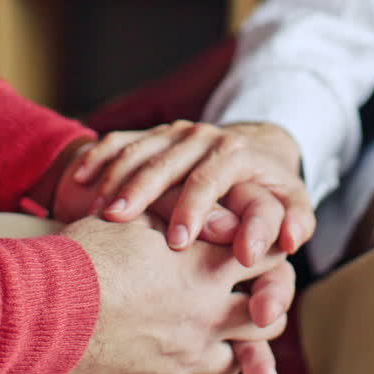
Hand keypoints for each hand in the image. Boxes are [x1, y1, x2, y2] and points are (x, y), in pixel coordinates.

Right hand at [59, 215, 290, 373]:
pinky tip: (187, 346)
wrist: (44, 309)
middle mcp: (209, 312)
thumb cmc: (87, 255)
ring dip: (241, 338)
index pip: (269, 257)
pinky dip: (203, 362)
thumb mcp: (137, 218)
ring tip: (225, 323)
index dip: (270, 250)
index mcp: (206, 265)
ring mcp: (189, 350)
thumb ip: (185, 214)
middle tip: (257, 292)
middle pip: (269, 314)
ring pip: (244, 353)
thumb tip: (220, 216)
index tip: (262, 248)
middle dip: (268, 301)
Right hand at [70, 121, 314, 262]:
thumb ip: (294, 222)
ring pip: (138, 150)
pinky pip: (118, 141)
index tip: (177, 241)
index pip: (211, 178)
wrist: (254, 149)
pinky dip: (98, 157)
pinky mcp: (151, 134)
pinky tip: (79, 181)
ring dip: (114, 178)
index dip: (194, 207)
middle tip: (118, 220)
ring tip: (94, 210)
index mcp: (236, 153)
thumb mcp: (291, 202)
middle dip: (141, 190)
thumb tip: (292, 241)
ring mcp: (173, 132)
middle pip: (167, 161)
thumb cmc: (270, 188)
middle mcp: (203, 137)